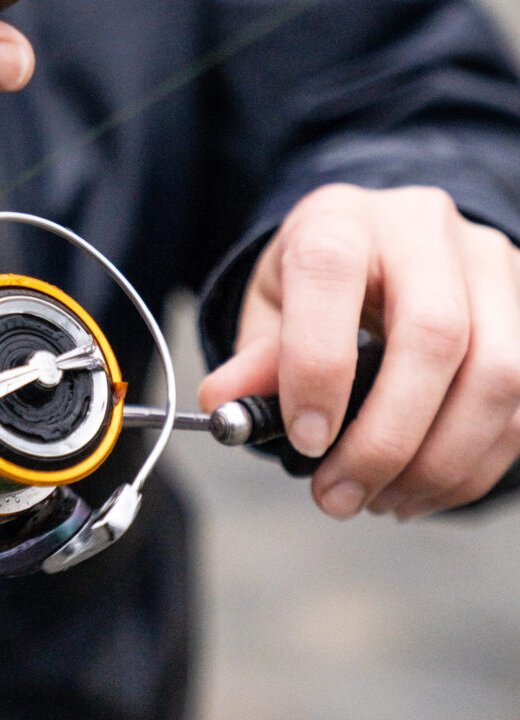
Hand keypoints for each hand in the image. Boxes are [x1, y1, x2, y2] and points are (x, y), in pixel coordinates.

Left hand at [197, 184, 519, 520]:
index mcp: (343, 218)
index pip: (332, 274)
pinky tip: (419, 489)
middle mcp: (425, 229)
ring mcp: (491, 267)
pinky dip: (471, 467)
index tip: (304, 440)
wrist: (389, 245)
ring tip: (379, 501)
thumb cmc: (324, 280)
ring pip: (498, 375)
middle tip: (339, 496)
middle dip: (387, 437)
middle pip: (435, 335)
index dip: (318, 365)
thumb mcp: (274, 303)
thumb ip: (256, 355)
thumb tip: (226, 405)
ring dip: (438, 463)